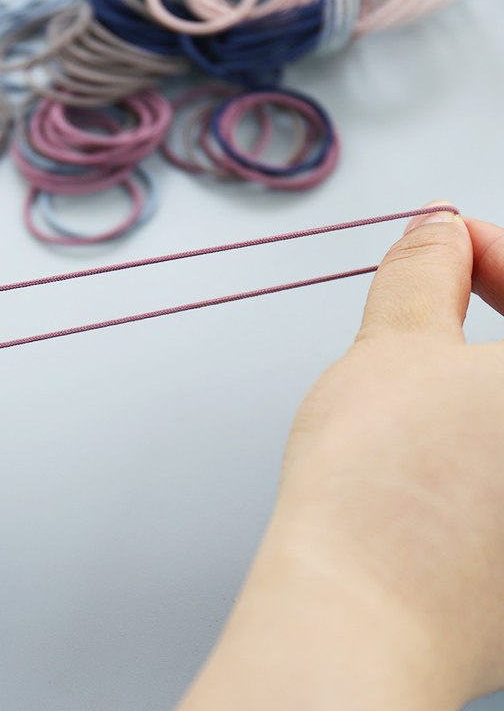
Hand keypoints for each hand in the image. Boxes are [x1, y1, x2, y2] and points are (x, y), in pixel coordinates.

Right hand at [177, 205, 503, 709]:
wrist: (355, 612)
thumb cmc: (381, 494)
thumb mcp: (394, 347)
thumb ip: (422, 273)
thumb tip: (434, 234)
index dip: (492, 250)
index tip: (448, 245)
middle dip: (491, 315)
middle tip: (438, 309)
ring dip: (481, 384)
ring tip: (421, 393)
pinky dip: (482, 446)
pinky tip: (434, 459)